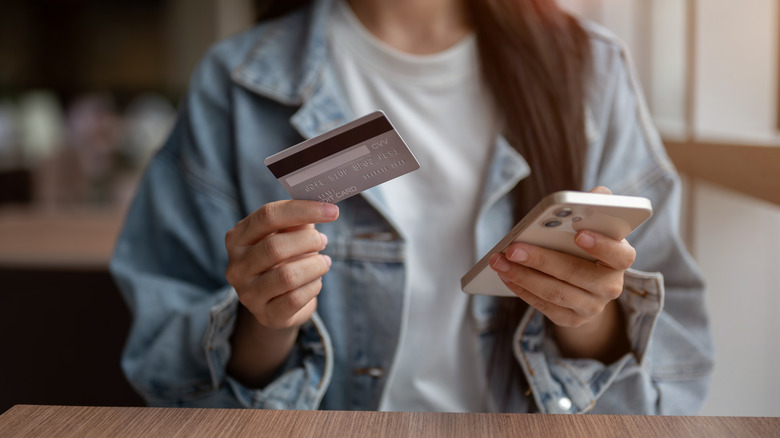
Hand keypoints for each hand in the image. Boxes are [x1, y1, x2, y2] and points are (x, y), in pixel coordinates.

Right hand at [225, 200, 338, 329]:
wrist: (277, 302)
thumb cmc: (284, 259)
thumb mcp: (287, 235)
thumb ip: (299, 219)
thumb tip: (324, 204)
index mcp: (237, 238)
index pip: (267, 216)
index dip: (302, 210)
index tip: (332, 211)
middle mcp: (236, 266)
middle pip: (275, 247)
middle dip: (308, 241)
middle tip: (323, 240)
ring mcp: (247, 294)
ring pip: (287, 276)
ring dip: (315, 265)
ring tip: (324, 262)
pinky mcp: (265, 315)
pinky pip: (295, 299)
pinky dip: (313, 287)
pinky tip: (316, 281)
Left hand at [488, 187, 635, 328]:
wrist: (587, 286)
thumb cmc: (586, 245)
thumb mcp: (595, 225)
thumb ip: (596, 206)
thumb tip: (596, 194)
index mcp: (620, 259)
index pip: (621, 255)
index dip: (602, 246)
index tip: (579, 234)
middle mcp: (611, 286)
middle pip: (577, 274)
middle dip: (542, 260)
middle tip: (513, 248)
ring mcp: (592, 307)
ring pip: (555, 293)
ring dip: (523, 276)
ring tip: (500, 261)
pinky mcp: (571, 319)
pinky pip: (544, 306)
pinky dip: (522, 289)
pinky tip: (505, 275)